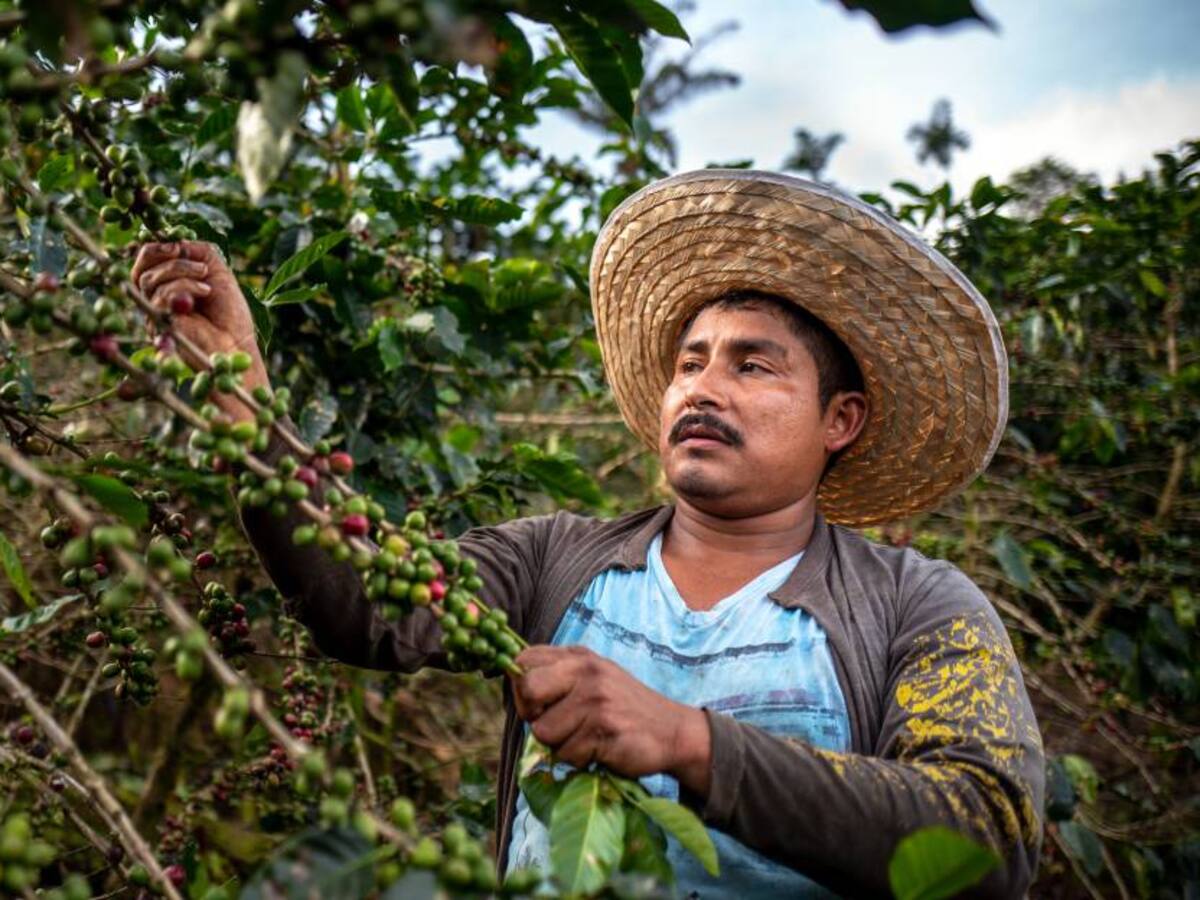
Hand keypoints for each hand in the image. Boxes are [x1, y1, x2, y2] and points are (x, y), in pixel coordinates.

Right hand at [130, 241, 268, 419]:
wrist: (237, 342)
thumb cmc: (229, 310)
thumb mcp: (216, 270)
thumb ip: (197, 250)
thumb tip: (176, 241)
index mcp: (164, 284)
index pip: (145, 259)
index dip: (157, 248)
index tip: (178, 244)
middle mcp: (154, 298)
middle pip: (142, 267)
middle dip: (169, 257)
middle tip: (193, 259)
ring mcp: (154, 312)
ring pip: (151, 279)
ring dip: (183, 272)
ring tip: (207, 283)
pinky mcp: (158, 324)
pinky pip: (161, 295)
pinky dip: (185, 287)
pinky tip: (205, 293)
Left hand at [510, 645, 711, 796]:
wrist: (673, 731)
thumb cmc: (624, 708)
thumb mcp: (593, 679)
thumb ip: (558, 677)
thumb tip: (515, 690)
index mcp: (579, 657)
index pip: (524, 660)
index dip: (520, 687)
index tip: (537, 704)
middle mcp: (586, 671)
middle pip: (527, 690)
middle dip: (532, 716)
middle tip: (554, 725)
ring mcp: (596, 699)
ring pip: (543, 732)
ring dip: (560, 745)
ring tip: (586, 739)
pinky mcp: (604, 729)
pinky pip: (567, 754)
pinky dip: (579, 760)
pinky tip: (600, 750)